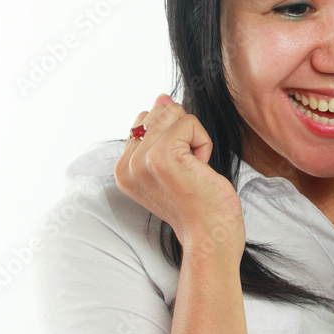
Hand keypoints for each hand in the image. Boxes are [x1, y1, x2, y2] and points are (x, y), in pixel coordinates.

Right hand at [114, 94, 244, 257]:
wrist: (210, 236)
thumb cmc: (199, 204)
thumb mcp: (174, 164)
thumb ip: (160, 132)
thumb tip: (162, 97)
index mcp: (123, 169)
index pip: (146, 119)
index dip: (172, 137)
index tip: (178, 171)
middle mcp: (126, 165)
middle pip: (159, 112)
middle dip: (183, 134)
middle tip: (189, 171)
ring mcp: (142, 161)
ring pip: (174, 113)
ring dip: (194, 139)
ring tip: (194, 170)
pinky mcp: (162, 156)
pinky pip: (189, 122)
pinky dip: (203, 143)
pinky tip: (200, 170)